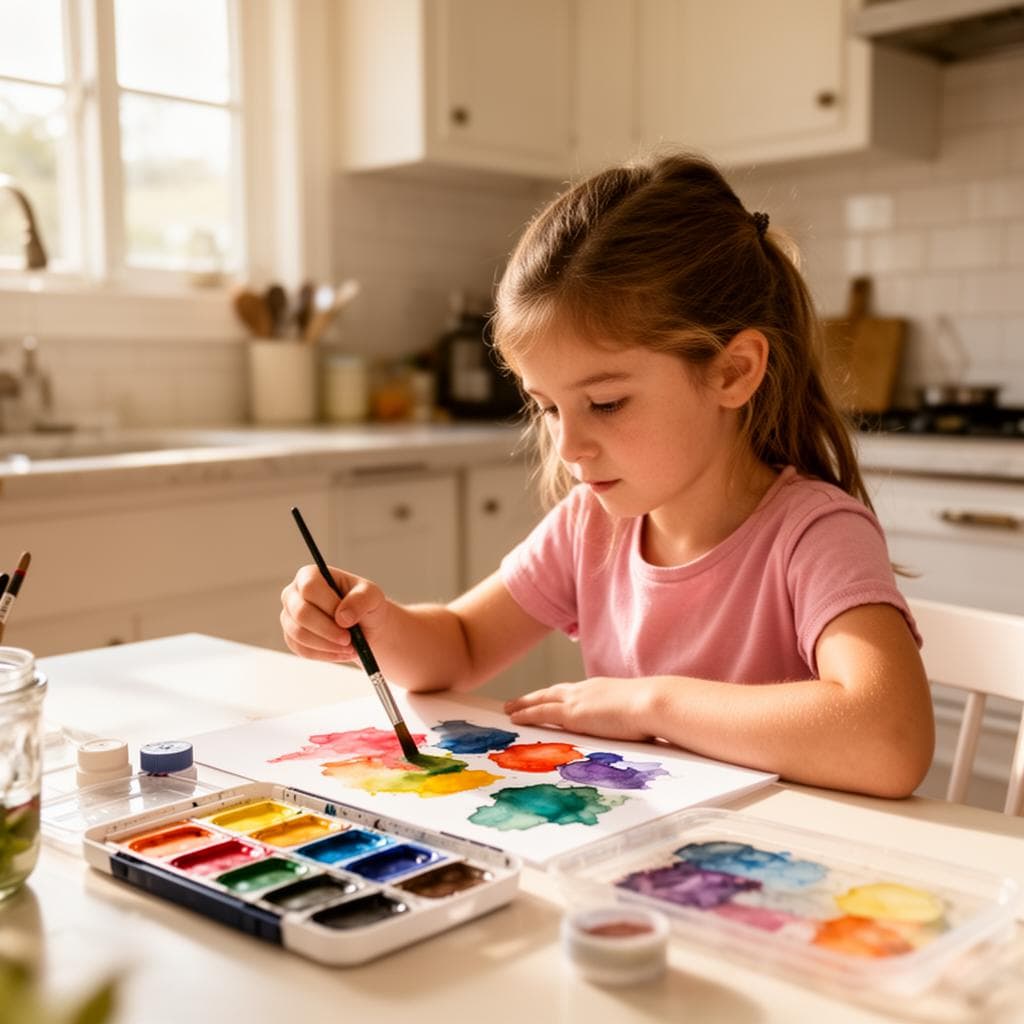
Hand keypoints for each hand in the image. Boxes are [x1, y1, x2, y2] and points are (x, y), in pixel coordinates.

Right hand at [280, 564, 391, 662]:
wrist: (365, 626)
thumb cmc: (365, 605)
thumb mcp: (372, 596)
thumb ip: (360, 600)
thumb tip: (342, 617)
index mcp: (310, 575)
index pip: (309, 587)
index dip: (328, 605)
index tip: (347, 620)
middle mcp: (293, 595)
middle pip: (301, 613)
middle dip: (327, 630)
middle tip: (349, 640)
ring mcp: (289, 617)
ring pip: (299, 635)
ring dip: (327, 645)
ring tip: (350, 648)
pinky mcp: (292, 638)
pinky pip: (302, 650)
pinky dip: (324, 655)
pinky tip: (342, 653)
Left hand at [503, 677, 656, 741]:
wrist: (653, 702)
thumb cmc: (655, 710)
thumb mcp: (639, 712)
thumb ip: (630, 719)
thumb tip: (639, 729)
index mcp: (601, 690)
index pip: (574, 693)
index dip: (558, 697)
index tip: (548, 700)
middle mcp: (586, 690)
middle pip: (553, 692)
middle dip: (535, 697)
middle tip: (517, 702)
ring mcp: (578, 700)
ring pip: (542, 699)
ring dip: (524, 704)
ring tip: (509, 709)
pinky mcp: (572, 713)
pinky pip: (541, 713)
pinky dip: (526, 714)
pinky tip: (515, 718)